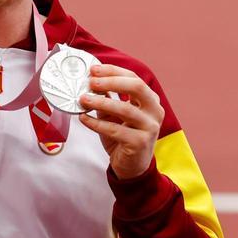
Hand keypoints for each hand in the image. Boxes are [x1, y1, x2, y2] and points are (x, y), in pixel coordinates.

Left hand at [78, 64, 164, 179]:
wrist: (131, 167)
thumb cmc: (123, 136)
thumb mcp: (114, 114)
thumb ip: (106, 98)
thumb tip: (90, 82)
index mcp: (150, 100)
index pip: (133, 77)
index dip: (113, 71)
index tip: (93, 70)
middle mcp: (154, 111)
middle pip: (136, 87)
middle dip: (111, 81)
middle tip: (91, 82)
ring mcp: (150, 127)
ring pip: (125, 109)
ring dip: (100, 102)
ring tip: (83, 99)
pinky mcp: (140, 142)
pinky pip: (115, 130)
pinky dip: (97, 123)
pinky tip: (83, 118)